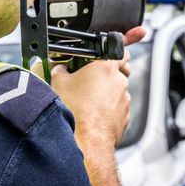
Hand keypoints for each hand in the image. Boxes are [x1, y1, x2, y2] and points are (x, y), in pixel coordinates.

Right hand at [47, 26, 145, 185]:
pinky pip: (116, 107)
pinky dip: (107, 108)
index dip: (120, 45)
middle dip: (107, 71)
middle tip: (91, 76)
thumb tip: (60, 68)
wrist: (85, 143)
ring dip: (106, 91)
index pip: (121, 48)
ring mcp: (123, 101)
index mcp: (106, 67)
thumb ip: (61, 69)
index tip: (126, 42)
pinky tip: (92, 113)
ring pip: (117, 90)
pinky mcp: (123, 118)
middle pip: (118, 69)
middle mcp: (119, 82)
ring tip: (87, 99)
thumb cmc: (74, 112)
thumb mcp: (58, 82)